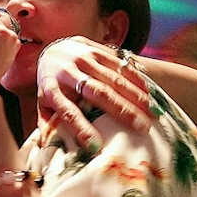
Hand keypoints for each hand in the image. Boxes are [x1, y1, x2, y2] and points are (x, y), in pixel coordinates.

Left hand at [37, 36, 153, 151]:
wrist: (53, 49)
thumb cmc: (51, 85)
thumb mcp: (43, 104)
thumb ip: (46, 124)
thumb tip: (46, 146)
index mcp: (52, 91)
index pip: (68, 112)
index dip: (82, 129)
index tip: (96, 146)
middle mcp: (68, 73)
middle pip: (98, 93)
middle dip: (122, 111)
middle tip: (142, 128)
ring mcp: (83, 59)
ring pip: (113, 79)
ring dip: (135, 96)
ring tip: (152, 112)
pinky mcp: (96, 50)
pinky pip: (119, 65)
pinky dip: (136, 79)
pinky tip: (149, 93)